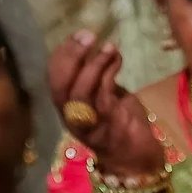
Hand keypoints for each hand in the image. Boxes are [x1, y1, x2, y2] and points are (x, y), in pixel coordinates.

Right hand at [48, 31, 167, 180]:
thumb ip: (96, 79)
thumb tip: (95, 49)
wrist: (137, 157)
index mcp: (67, 109)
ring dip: (94, 64)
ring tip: (108, 46)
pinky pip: (104, 94)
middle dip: (71, 56)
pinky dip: (110, 72)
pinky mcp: (108, 122)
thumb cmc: (120, 125)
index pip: (54, 79)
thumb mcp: (103, 97)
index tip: (77, 36)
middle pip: (60, 85)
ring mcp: (89, 122)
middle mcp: (72, 117)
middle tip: (87, 36)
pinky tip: (117, 59)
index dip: (62, 55)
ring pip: (80, 90)